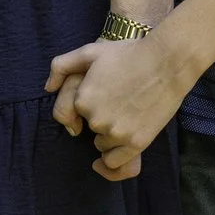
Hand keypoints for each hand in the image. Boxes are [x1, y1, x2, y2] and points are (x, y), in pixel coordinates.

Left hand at [44, 34, 193, 181]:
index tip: (103, 96)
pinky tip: (122, 143)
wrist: (167, 62)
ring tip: (128, 113)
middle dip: (100, 118)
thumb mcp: (89, 51)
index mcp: (82, 100)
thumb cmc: (129, 53)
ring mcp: (116, 133)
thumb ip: (61, 66)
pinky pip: (115, 163)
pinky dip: (115, 156)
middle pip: (90, 129)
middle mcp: (96, 119)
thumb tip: (48, 88)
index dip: (89, 105)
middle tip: (120, 100)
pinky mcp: (136, 143)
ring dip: (110, 135)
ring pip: (102, 145)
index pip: (73, 114)